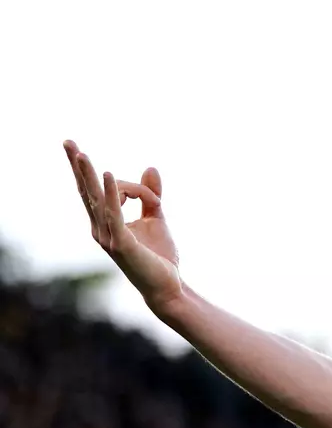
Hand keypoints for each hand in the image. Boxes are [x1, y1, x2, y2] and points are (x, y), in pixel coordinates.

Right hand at [64, 141, 183, 311]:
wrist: (168, 286)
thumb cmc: (159, 256)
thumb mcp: (157, 218)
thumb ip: (150, 195)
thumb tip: (150, 167)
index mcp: (105, 222)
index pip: (95, 192)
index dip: (91, 172)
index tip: (99, 162)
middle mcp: (100, 228)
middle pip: (86, 191)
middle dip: (78, 166)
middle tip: (67, 141)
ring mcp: (108, 236)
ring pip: (97, 200)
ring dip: (89, 175)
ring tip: (82, 154)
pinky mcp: (121, 243)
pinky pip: (115, 213)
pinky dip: (112, 193)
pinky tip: (109, 174)